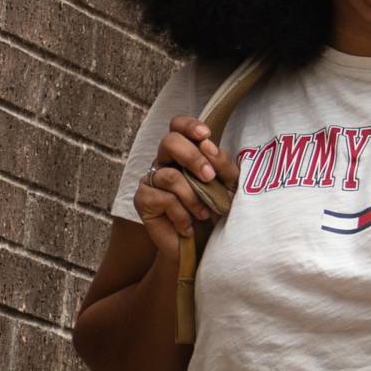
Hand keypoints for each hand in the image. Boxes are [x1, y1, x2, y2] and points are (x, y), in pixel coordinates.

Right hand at [131, 116, 231, 257]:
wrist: (200, 245)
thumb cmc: (215, 211)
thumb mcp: (228, 185)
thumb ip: (222, 164)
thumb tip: (208, 146)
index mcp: (185, 153)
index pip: (178, 126)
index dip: (189, 126)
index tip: (205, 135)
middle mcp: (165, 162)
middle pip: (169, 141)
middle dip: (192, 157)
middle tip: (209, 177)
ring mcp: (152, 180)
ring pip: (170, 175)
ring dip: (193, 196)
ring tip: (205, 213)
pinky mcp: (143, 200)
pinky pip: (163, 199)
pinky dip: (182, 214)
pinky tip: (188, 226)